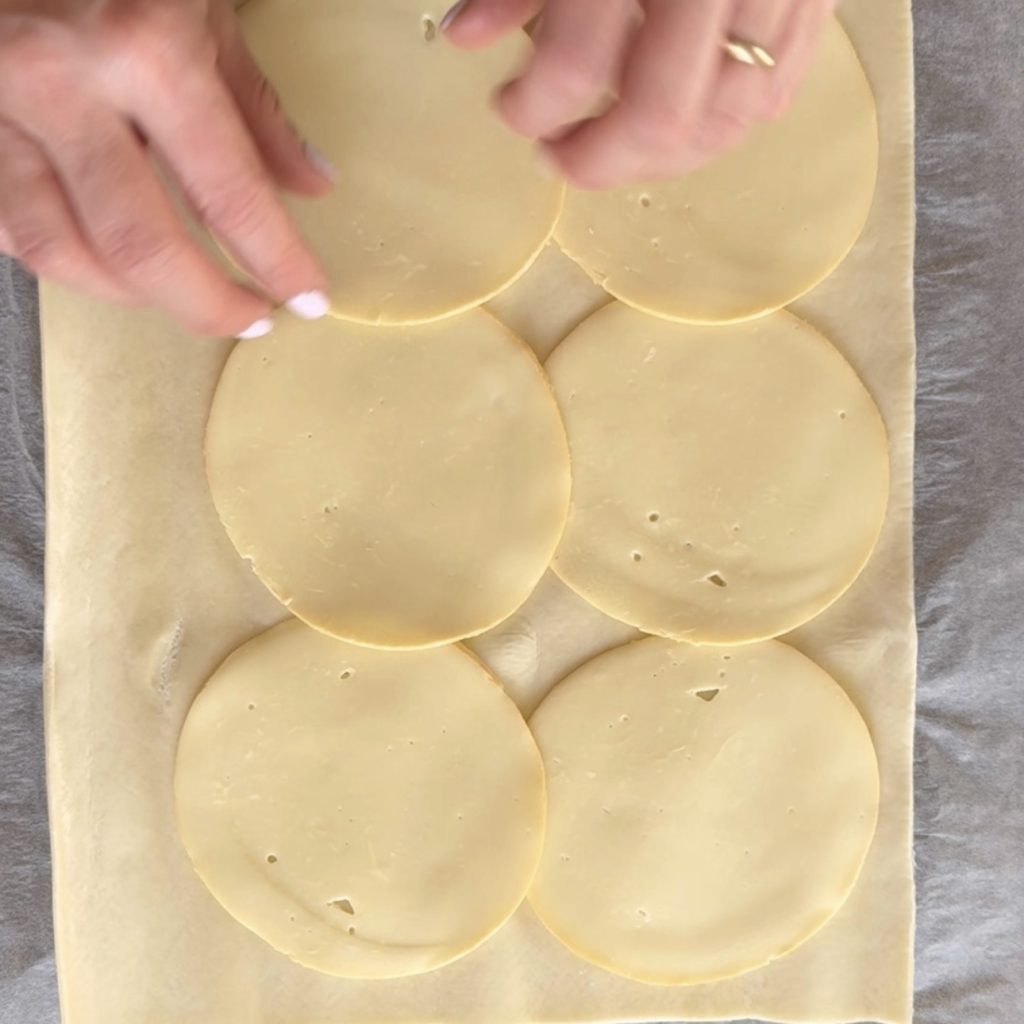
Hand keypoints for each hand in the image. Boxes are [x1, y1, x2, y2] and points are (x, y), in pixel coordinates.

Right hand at [0, 0, 333, 336]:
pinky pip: (8, 226)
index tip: (309, 298)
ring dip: (135, 295)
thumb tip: (311, 185)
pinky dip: (66, 258)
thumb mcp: (201, 7)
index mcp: (143, 49)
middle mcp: (61, 84)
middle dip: (208, 306)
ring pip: (62, 251)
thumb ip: (255, 106)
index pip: (230, 196)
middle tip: (250, 317)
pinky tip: (108, 260)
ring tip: (184, 293)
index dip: (278, 263)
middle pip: (140, 249)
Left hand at [443, 0, 834, 188]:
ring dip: (660, 157)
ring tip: (615, 146)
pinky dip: (722, 125)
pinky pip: (773, 93)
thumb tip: (467, 35)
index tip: (510, 111)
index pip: (576, 66)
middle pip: (661, 117)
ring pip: (724, 121)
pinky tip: (679, 125)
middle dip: (600, 160)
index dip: (532, 109)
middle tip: (562, 158)